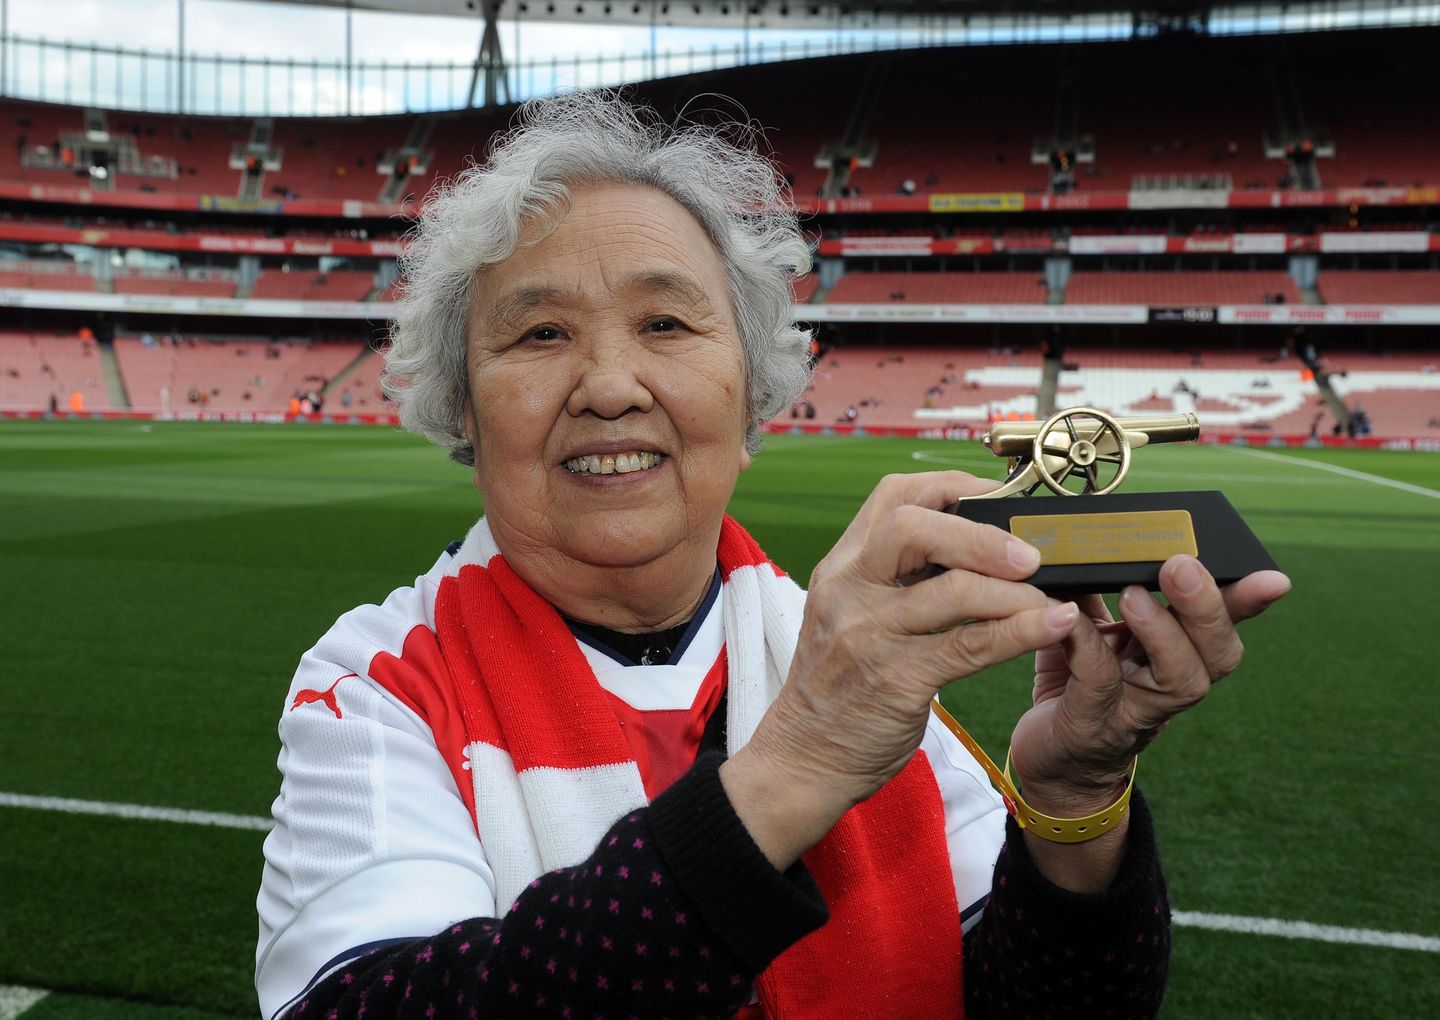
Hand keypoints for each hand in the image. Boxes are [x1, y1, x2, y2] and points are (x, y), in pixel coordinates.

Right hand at [721, 471, 1079, 867]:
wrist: (804, 755)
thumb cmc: (839, 684)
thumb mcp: (849, 614)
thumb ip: (895, 578)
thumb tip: (974, 545)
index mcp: (841, 567)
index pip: (893, 497)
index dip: (953, 487)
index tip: (999, 499)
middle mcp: (849, 591)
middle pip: (914, 527)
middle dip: (982, 533)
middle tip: (1028, 553)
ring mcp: (869, 635)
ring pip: (953, 590)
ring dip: (1014, 590)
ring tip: (1049, 596)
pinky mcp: (896, 680)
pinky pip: (969, 646)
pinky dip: (1020, 631)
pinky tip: (1051, 624)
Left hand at [1009, 555, 1291, 815]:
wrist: (1050, 763)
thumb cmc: (1075, 686)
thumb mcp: (1092, 631)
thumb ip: (1100, 590)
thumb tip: (1098, 534)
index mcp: (1176, 653)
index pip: (1225, 622)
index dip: (1249, 599)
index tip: (1273, 576)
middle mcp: (1169, 685)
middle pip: (1218, 654)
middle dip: (1209, 608)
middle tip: (1181, 566)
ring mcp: (1136, 710)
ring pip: (1182, 680)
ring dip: (1164, 632)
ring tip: (1133, 596)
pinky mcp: (1091, 724)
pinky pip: (1099, 682)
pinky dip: (1087, 645)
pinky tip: (1068, 618)